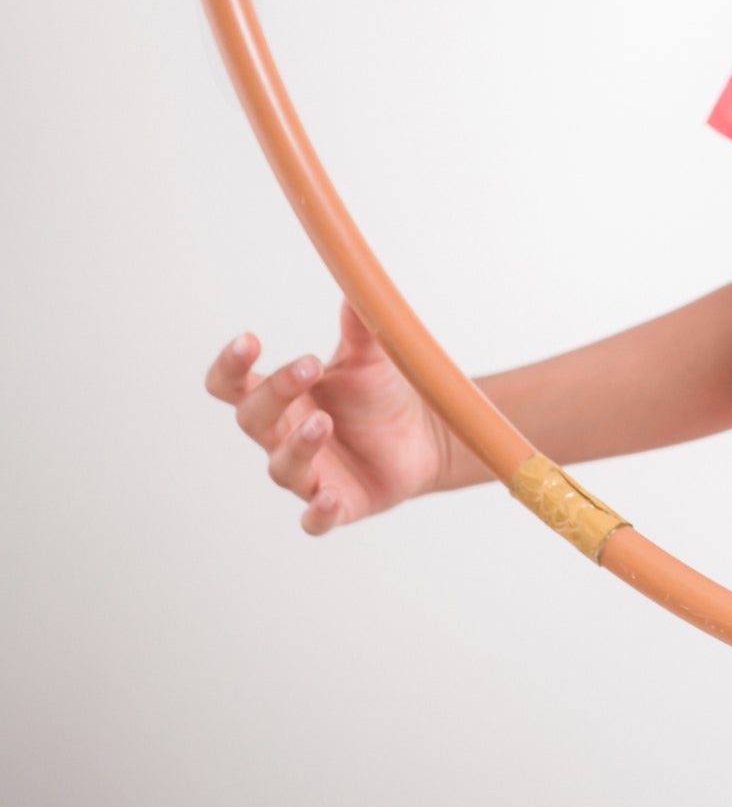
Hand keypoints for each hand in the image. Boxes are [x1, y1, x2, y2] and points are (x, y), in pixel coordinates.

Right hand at [203, 297, 455, 532]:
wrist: (426, 436)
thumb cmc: (381, 396)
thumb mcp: (371, 359)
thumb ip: (360, 329)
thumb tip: (356, 288)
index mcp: (283, 399)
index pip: (232, 385)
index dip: (230, 366)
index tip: (250, 340)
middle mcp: (284, 437)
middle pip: (253, 419)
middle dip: (275, 392)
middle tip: (308, 366)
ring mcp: (308, 474)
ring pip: (281, 467)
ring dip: (298, 444)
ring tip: (323, 422)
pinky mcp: (337, 504)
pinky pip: (316, 518)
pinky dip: (317, 512)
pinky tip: (328, 497)